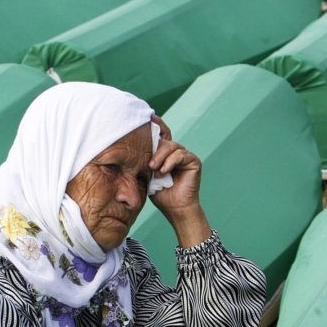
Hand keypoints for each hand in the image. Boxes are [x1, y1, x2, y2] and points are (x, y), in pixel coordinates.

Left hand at [148, 115, 211, 247]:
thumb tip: (132, 149)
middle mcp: (176, 152)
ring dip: (161, 157)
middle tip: (149, 165)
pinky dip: (171, 162)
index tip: (147, 117)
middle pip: (165, 141)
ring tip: (155, 169)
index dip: (156, 125)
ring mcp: (186, 156)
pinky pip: (181, 154)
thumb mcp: (148, 175)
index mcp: (165, 154)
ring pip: (172, 146)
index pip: (161, 135)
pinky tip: (165, 171)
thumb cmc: (161, 194)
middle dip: (155, 150)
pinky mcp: (194, 161)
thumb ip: (146, 160)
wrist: (175, 209)